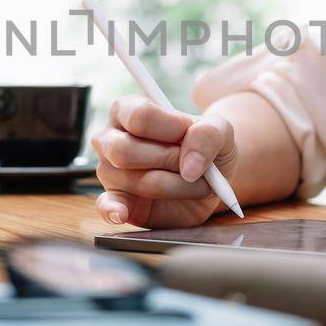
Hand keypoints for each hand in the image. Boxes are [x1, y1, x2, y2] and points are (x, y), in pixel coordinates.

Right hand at [91, 94, 237, 227]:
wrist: (209, 178)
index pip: (140, 116)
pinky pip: (106, 206)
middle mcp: (110, 139)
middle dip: (169, 159)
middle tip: (193, 165)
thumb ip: (208, 135)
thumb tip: (190, 167)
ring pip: (137, 181)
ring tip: (191, 184)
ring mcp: (109, 171)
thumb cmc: (204, 147)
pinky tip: (122, 214)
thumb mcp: (219, 131)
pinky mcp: (117, 201)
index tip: (189, 133)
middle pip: (127, 150)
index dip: (171, 128)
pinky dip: (113, 210)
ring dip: (176, 186)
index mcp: (128, 110)